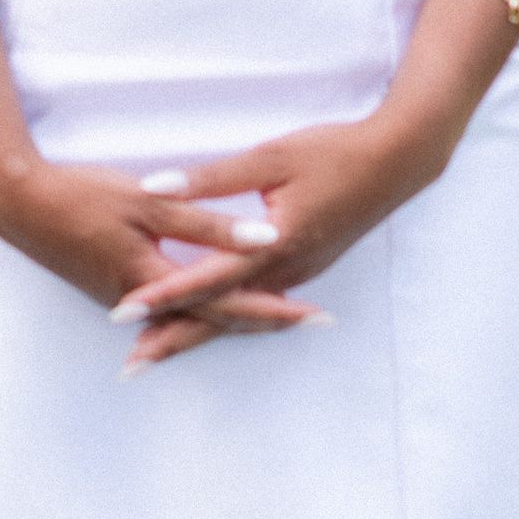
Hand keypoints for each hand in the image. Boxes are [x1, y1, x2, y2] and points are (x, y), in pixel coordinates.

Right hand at [0, 155, 328, 360]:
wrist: (18, 204)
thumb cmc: (81, 195)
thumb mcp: (147, 202)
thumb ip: (205, 221)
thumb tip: (261, 237)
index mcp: (156, 280)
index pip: (228, 302)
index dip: (274, 308)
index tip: (314, 314)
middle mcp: (145, 301)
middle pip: (217, 318)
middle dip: (266, 320)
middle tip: (314, 321)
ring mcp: (127, 298)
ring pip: (195, 315)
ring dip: (236, 317)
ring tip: (280, 314)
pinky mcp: (115, 288)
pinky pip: (171, 309)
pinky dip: (202, 311)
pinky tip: (215, 309)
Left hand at [111, 113, 450, 367]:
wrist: (396, 163)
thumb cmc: (333, 153)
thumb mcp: (270, 158)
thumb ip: (212, 179)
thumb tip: (156, 186)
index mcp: (274, 246)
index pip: (207, 280)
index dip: (162, 296)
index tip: (122, 312)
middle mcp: (285, 271)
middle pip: (220, 316)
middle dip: (173, 338)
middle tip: (130, 364)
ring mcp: (297, 274)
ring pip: (238, 316)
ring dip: (196, 334)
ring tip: (155, 351)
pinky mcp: (303, 267)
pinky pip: (256, 304)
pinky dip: (225, 318)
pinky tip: (206, 322)